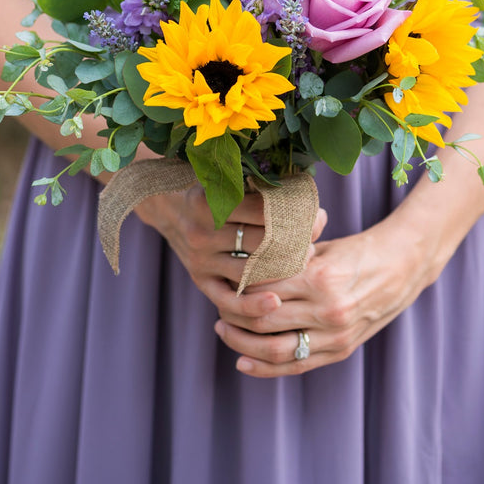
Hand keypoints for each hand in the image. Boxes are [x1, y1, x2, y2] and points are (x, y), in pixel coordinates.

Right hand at [135, 185, 327, 318]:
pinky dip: (251, 306)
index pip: (262, 211)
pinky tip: (275, 304)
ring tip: (304, 266)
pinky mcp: (199, 279)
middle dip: (293, 245)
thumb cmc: (210, 185)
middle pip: (259, 243)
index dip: (293, 215)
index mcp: (209, 200)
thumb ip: (265, 188)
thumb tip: (316, 210)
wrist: (166, 203)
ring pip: (249, 272)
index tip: (317, 217)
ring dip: (281, 272)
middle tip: (313, 246)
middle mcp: (201, 230)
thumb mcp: (228, 177)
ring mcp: (199, 258)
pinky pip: (227, 299)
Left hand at [213, 210, 433, 376]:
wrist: (404, 266)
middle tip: (217, 307)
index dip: (237, 288)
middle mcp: (327, 309)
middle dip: (233, 316)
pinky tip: (243, 360)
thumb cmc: (358, 250)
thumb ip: (287, 257)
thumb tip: (245, 263)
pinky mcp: (340, 350)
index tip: (223, 282)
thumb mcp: (323, 245)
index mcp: (319, 276)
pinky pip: (296, 365)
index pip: (264, 289)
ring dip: (243, 343)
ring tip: (224, 331)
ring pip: (276, 349)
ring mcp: (335, 335)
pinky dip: (266, 367)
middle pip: (264, 320)